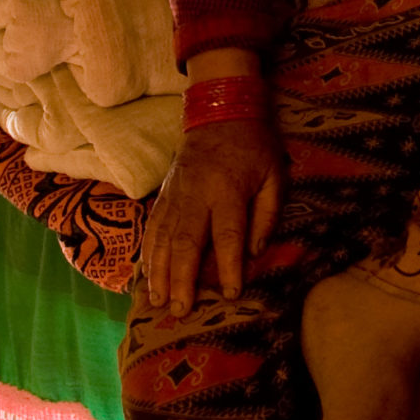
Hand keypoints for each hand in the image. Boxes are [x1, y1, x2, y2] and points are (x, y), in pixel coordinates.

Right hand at [141, 118, 285, 315]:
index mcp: (229, 189)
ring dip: (158, 271)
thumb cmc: (254, 146)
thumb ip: (267, 215)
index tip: (231, 294)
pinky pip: (152, 226)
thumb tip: (255, 253)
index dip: (229, 266)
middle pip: (185, 241)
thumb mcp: (275, 175)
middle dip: (181, 278)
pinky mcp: (164, 192)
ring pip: (162, 236)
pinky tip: (144, 274)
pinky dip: (146, 252)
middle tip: (179, 310)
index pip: (228, 234)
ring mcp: (176, 192)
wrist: (220, 109)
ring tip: (157, 300)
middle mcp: (197, 193)